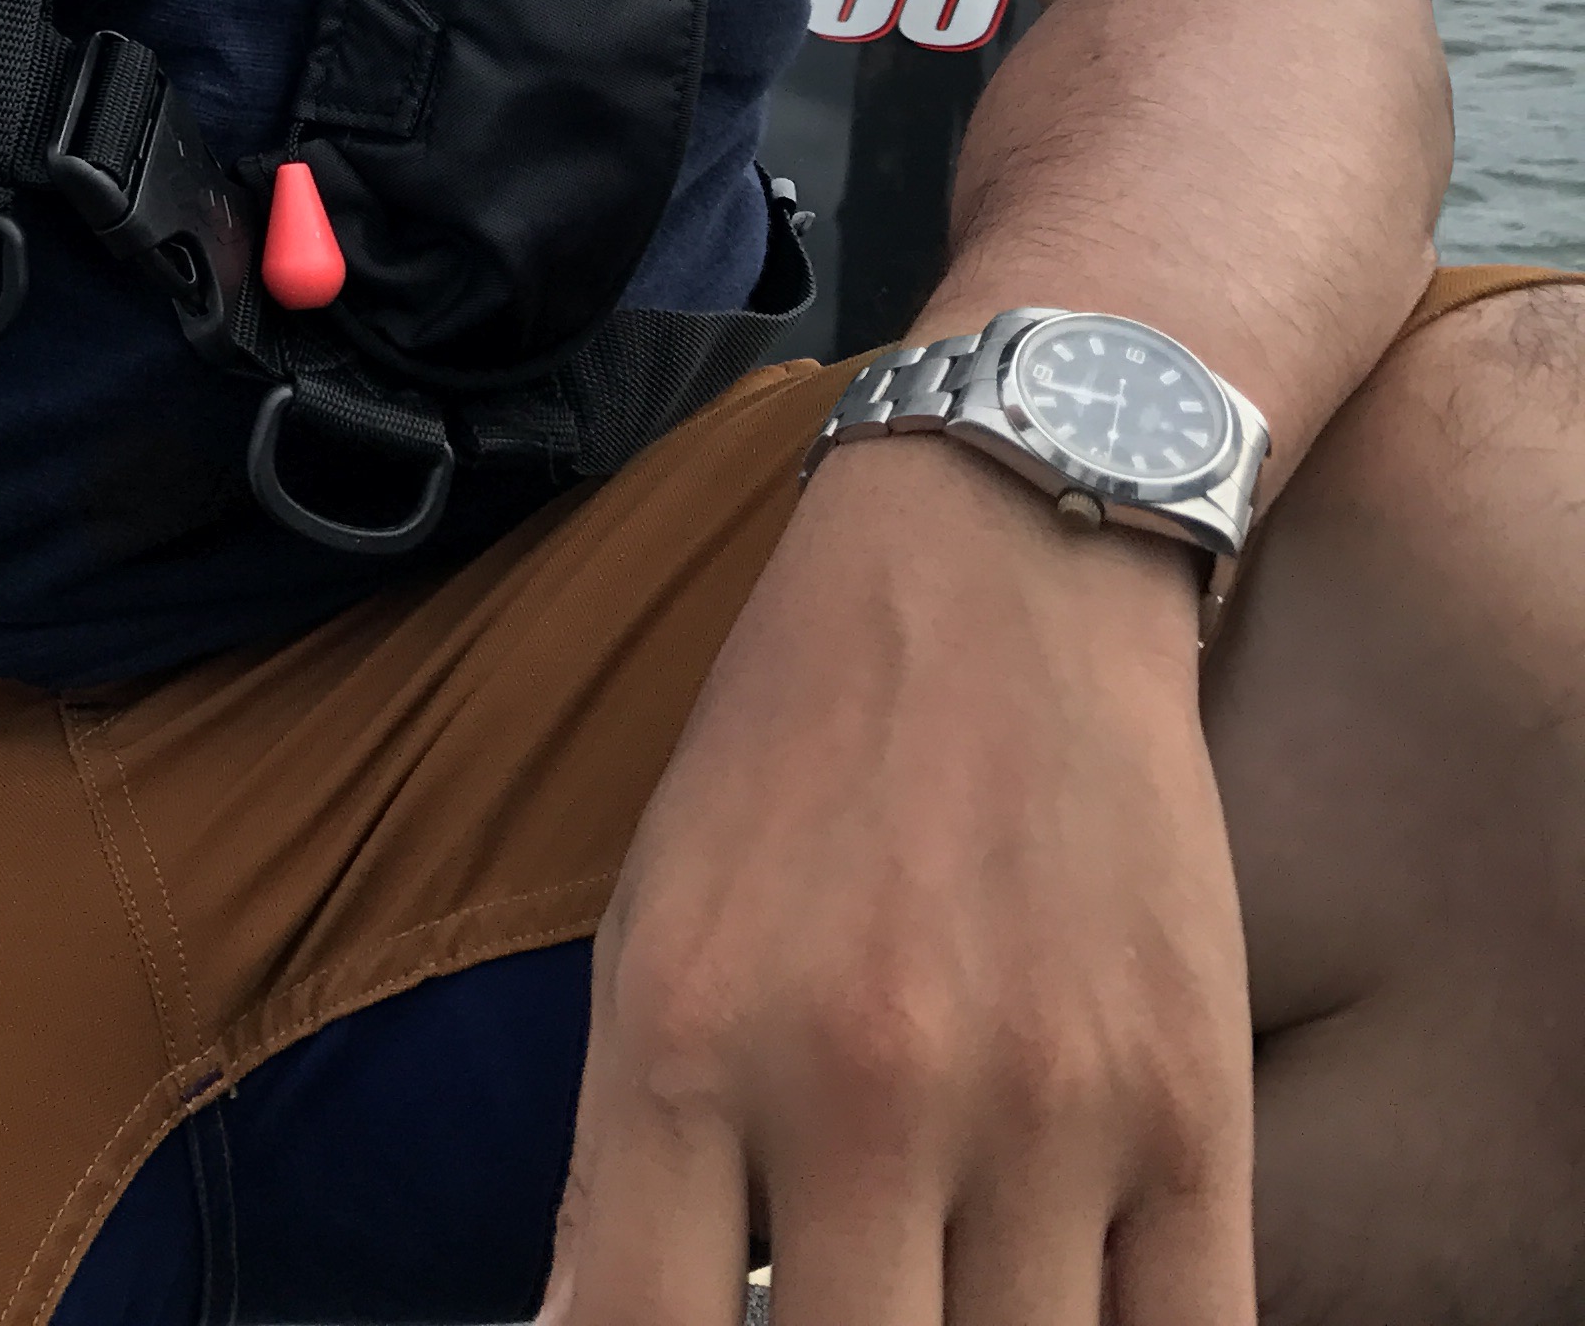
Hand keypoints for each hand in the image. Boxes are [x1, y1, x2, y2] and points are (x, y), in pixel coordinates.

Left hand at [545, 434, 1254, 1324]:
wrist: (996, 565)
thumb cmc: (795, 757)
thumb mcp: (652, 934)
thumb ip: (622, 1172)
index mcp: (693, 1043)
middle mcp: (861, 1088)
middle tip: (838, 1304)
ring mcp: (1043, 1108)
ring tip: (938, 1292)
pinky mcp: (1193, 1106)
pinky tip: (1056, 1308)